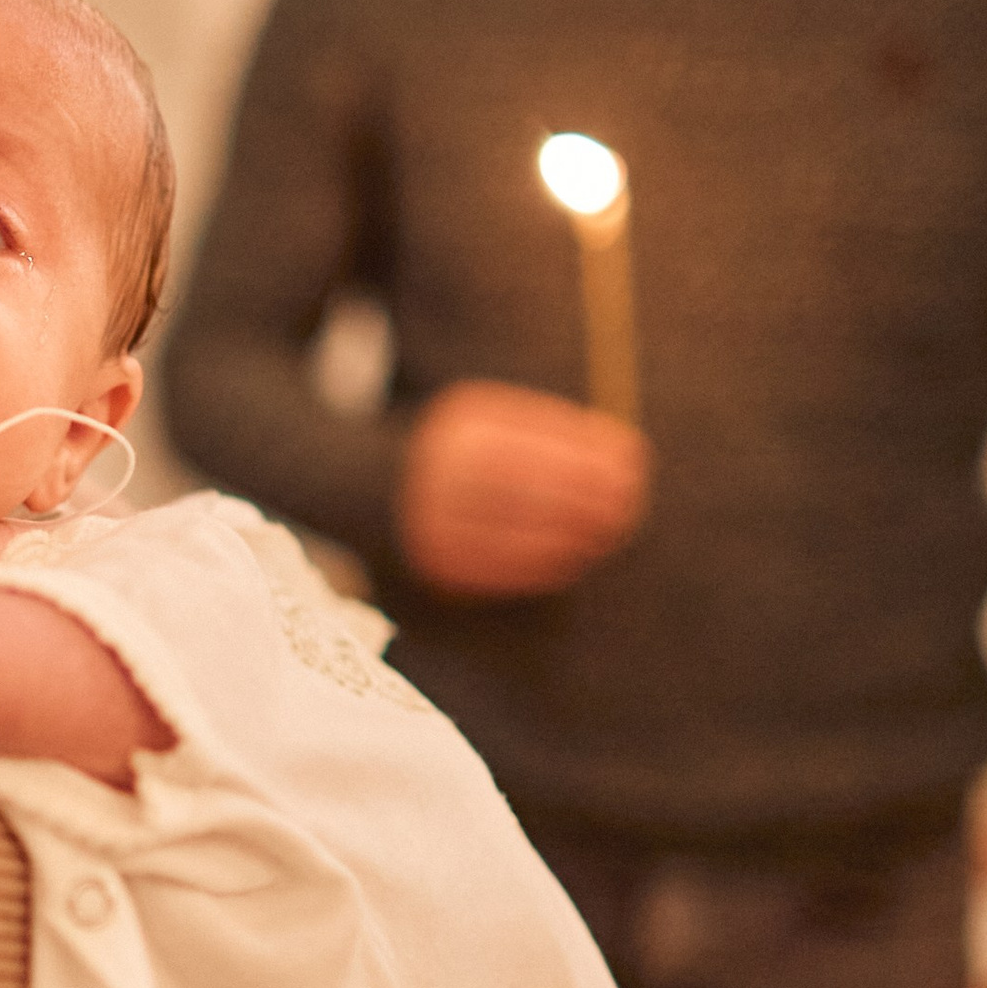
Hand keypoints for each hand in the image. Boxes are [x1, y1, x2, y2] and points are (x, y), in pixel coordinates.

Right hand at [397, 379, 649, 597]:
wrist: (353, 482)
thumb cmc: (445, 449)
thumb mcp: (480, 418)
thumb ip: (539, 431)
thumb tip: (613, 454)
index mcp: (461, 427)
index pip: (543, 437)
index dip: (594, 451)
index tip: (633, 458)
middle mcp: (445, 472)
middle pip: (539, 485)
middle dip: (594, 496)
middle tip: (632, 501)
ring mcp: (437, 521)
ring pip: (526, 530)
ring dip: (579, 533)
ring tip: (613, 529)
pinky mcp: (436, 562)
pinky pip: (505, 568)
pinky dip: (549, 564)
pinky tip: (578, 556)